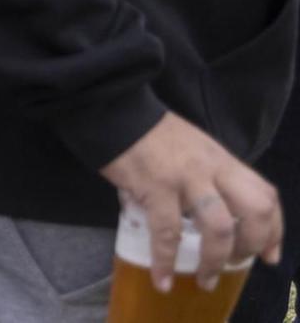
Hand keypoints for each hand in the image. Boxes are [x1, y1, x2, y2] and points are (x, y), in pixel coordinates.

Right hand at [101, 111, 281, 291]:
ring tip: (204, 279)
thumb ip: (207, 176)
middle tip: (235, 262)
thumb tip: (206, 215)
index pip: (265, 195)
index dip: (275, 230)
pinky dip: (165, 261)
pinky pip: (167, 231)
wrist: (114, 111)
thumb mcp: (193, 149)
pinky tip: (161, 279)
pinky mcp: (155, 187)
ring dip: (215, 261)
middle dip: (251, 245)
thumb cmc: (151, 134)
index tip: (269, 255)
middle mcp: (212, 169)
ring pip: (219, 226)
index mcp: (223, 160)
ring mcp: (185, 178)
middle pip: (255, 211)